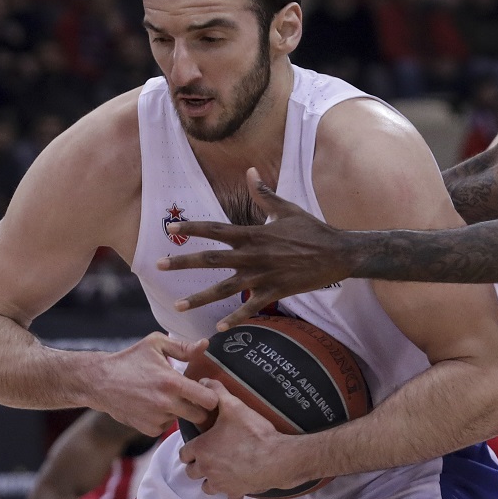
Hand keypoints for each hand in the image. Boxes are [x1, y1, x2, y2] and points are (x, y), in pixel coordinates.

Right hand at [86, 333, 221, 436]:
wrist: (99, 382)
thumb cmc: (129, 360)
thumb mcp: (155, 344)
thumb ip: (183, 347)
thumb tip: (205, 345)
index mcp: (172, 383)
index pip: (209, 400)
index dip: (211, 394)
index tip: (204, 388)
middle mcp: (166, 404)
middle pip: (201, 416)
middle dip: (199, 407)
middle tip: (190, 396)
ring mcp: (157, 419)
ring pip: (183, 421)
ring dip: (181, 412)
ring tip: (167, 397)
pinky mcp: (148, 429)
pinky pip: (167, 427)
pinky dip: (164, 419)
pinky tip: (154, 406)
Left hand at [157, 169, 357, 329]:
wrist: (338, 253)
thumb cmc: (312, 229)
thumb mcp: (286, 209)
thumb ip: (264, 193)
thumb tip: (250, 171)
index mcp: (253, 233)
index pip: (215, 229)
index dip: (191, 228)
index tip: (170, 227)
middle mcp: (253, 255)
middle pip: (210, 260)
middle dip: (182, 262)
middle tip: (158, 265)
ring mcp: (263, 276)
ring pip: (224, 288)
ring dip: (200, 298)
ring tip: (177, 305)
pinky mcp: (275, 292)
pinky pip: (250, 308)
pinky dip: (234, 318)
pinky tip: (218, 327)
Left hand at [177, 382, 307, 498]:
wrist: (277, 457)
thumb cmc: (253, 433)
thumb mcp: (234, 406)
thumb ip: (217, 392)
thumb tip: (204, 381)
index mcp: (202, 449)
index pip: (184, 454)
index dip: (190, 449)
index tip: (199, 444)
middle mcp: (207, 469)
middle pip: (192, 472)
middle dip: (198, 465)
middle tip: (210, 455)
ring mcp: (221, 483)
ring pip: (206, 487)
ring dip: (210, 479)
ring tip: (221, 469)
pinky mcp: (236, 491)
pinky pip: (228, 496)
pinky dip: (231, 490)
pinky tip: (238, 480)